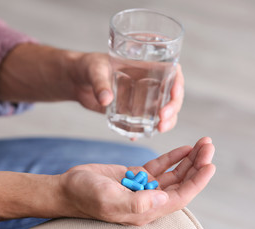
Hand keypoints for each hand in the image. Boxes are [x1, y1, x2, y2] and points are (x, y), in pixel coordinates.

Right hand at [58, 137, 214, 225]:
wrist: (68, 187)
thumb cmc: (85, 195)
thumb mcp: (108, 200)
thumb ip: (135, 203)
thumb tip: (163, 199)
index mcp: (146, 209)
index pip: (180, 196)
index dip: (197, 182)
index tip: (210, 165)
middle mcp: (150, 199)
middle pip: (181, 183)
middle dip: (197, 165)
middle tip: (208, 146)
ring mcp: (144, 187)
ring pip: (174, 174)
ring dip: (189, 160)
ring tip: (202, 144)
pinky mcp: (137, 175)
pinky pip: (160, 166)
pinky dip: (173, 157)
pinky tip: (184, 149)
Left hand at [69, 53, 184, 132]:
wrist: (77, 81)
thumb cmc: (87, 66)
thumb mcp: (93, 70)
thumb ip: (99, 83)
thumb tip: (106, 99)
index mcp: (147, 66)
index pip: (173, 73)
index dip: (178, 84)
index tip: (173, 94)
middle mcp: (150, 83)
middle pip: (171, 96)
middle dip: (173, 108)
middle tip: (163, 119)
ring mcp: (142, 99)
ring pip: (162, 112)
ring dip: (165, 122)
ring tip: (158, 130)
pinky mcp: (132, 112)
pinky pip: (144, 123)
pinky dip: (143, 131)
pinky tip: (135, 137)